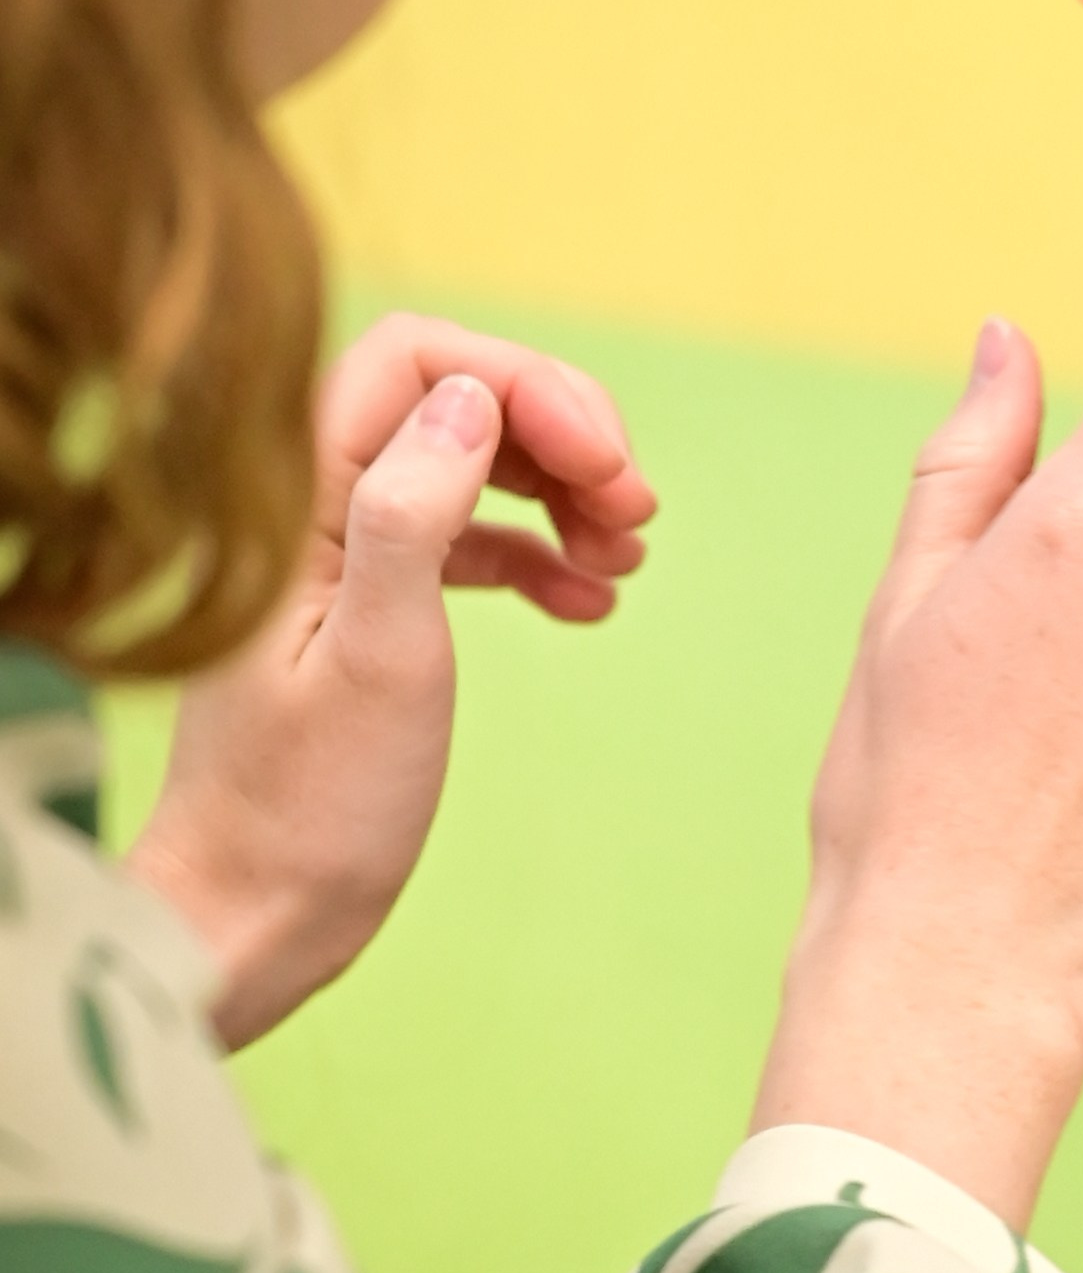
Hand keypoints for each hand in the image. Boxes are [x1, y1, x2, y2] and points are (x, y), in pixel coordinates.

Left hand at [129, 313, 656, 1048]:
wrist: (257, 912)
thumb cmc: (310, 805)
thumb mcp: (381, 655)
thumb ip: (414, 512)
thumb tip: (470, 398)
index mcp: (300, 500)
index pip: (417, 360)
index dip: (527, 388)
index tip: (607, 466)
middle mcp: (314, 507)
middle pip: (452, 401)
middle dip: (559, 437)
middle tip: (636, 513)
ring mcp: (343, 555)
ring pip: (468, 467)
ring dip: (560, 494)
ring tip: (626, 558)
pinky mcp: (370, 609)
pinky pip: (464, 540)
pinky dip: (535, 555)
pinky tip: (588, 602)